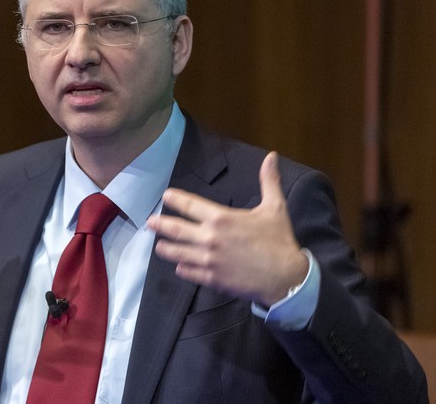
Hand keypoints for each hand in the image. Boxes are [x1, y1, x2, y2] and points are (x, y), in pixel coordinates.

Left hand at [147, 152, 307, 306]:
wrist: (285, 278)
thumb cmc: (279, 241)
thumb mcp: (275, 208)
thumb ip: (268, 181)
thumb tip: (272, 156)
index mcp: (221, 218)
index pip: (189, 205)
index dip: (175, 199)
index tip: (166, 196)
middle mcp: (209, 238)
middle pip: (175, 229)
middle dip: (160, 225)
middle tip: (149, 223)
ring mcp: (207, 260)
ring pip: (177, 253)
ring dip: (166, 248)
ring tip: (159, 246)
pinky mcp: (211, 279)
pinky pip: (188, 272)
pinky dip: (182, 268)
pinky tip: (179, 266)